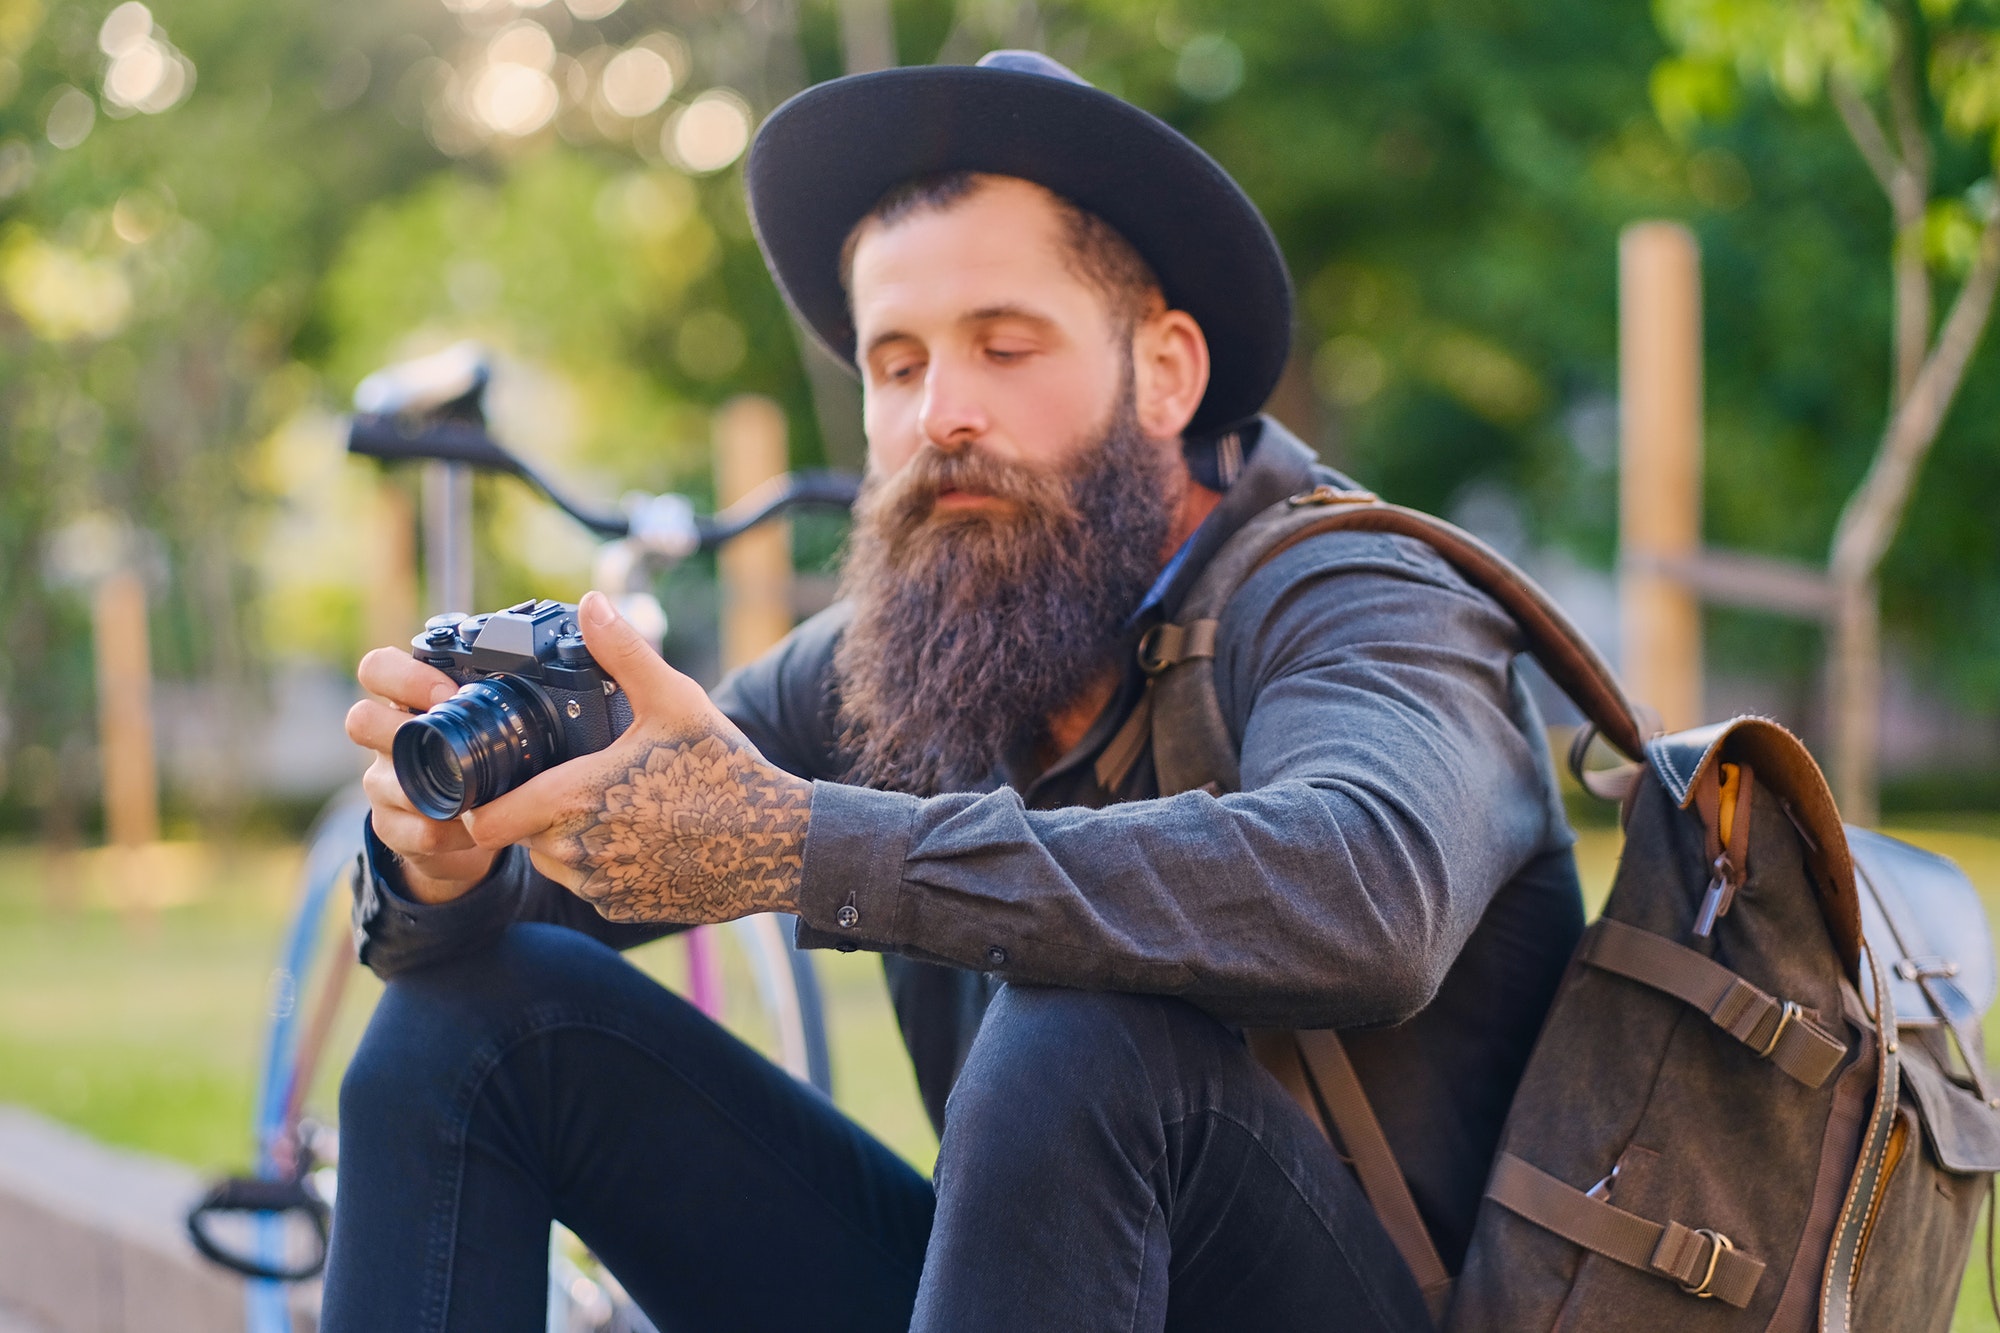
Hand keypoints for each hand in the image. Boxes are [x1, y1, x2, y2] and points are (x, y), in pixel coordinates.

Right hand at [345, 648, 498, 904]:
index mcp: (411, 701)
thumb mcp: (495, 722)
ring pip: (380, 781)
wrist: (473, 826)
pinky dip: (448, 832)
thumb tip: (574, 655)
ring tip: (475, 796)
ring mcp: (384, 783)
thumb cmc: (489, 759)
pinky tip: (475, 829)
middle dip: (399, 730)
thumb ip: (511, 695)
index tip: (447, 693)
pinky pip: (411, 829)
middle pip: (360, 719)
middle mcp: (388, 737)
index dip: (404, 676)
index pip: (378, 668)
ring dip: (432, 791)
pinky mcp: (392, 827)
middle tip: (450, 742)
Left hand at [462, 591, 812, 924]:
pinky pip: (592, 888)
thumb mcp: (675, 700)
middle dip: (533, 811)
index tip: (496, 783)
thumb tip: (591, 603)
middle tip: (571, 779)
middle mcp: (578, 852)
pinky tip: (641, 837)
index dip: (481, 804)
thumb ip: (624, 652)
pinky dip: (603, 866)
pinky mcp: (626, 909)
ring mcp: (602, 887)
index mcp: (575, 799)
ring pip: (554, 864)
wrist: (778, 845)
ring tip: (611, 805)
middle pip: (519, 837)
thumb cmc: (726, 772)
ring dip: (565, 840)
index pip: (486, 821)